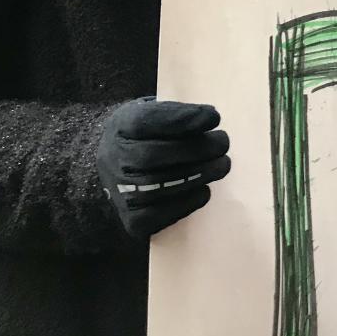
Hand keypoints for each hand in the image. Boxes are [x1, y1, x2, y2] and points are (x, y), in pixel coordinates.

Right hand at [97, 98, 230, 239]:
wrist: (123, 175)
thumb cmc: (149, 139)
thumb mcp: (157, 116)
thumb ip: (178, 115)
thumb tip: (210, 117)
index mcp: (121, 127)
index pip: (144, 120)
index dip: (181, 119)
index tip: (214, 117)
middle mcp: (113, 159)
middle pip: (151, 156)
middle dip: (196, 149)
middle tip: (223, 143)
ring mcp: (120, 191)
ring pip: (158, 186)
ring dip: (199, 175)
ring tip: (222, 164)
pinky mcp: (132, 219)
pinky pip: (159, 214)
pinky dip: (187, 202)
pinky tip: (204, 190)